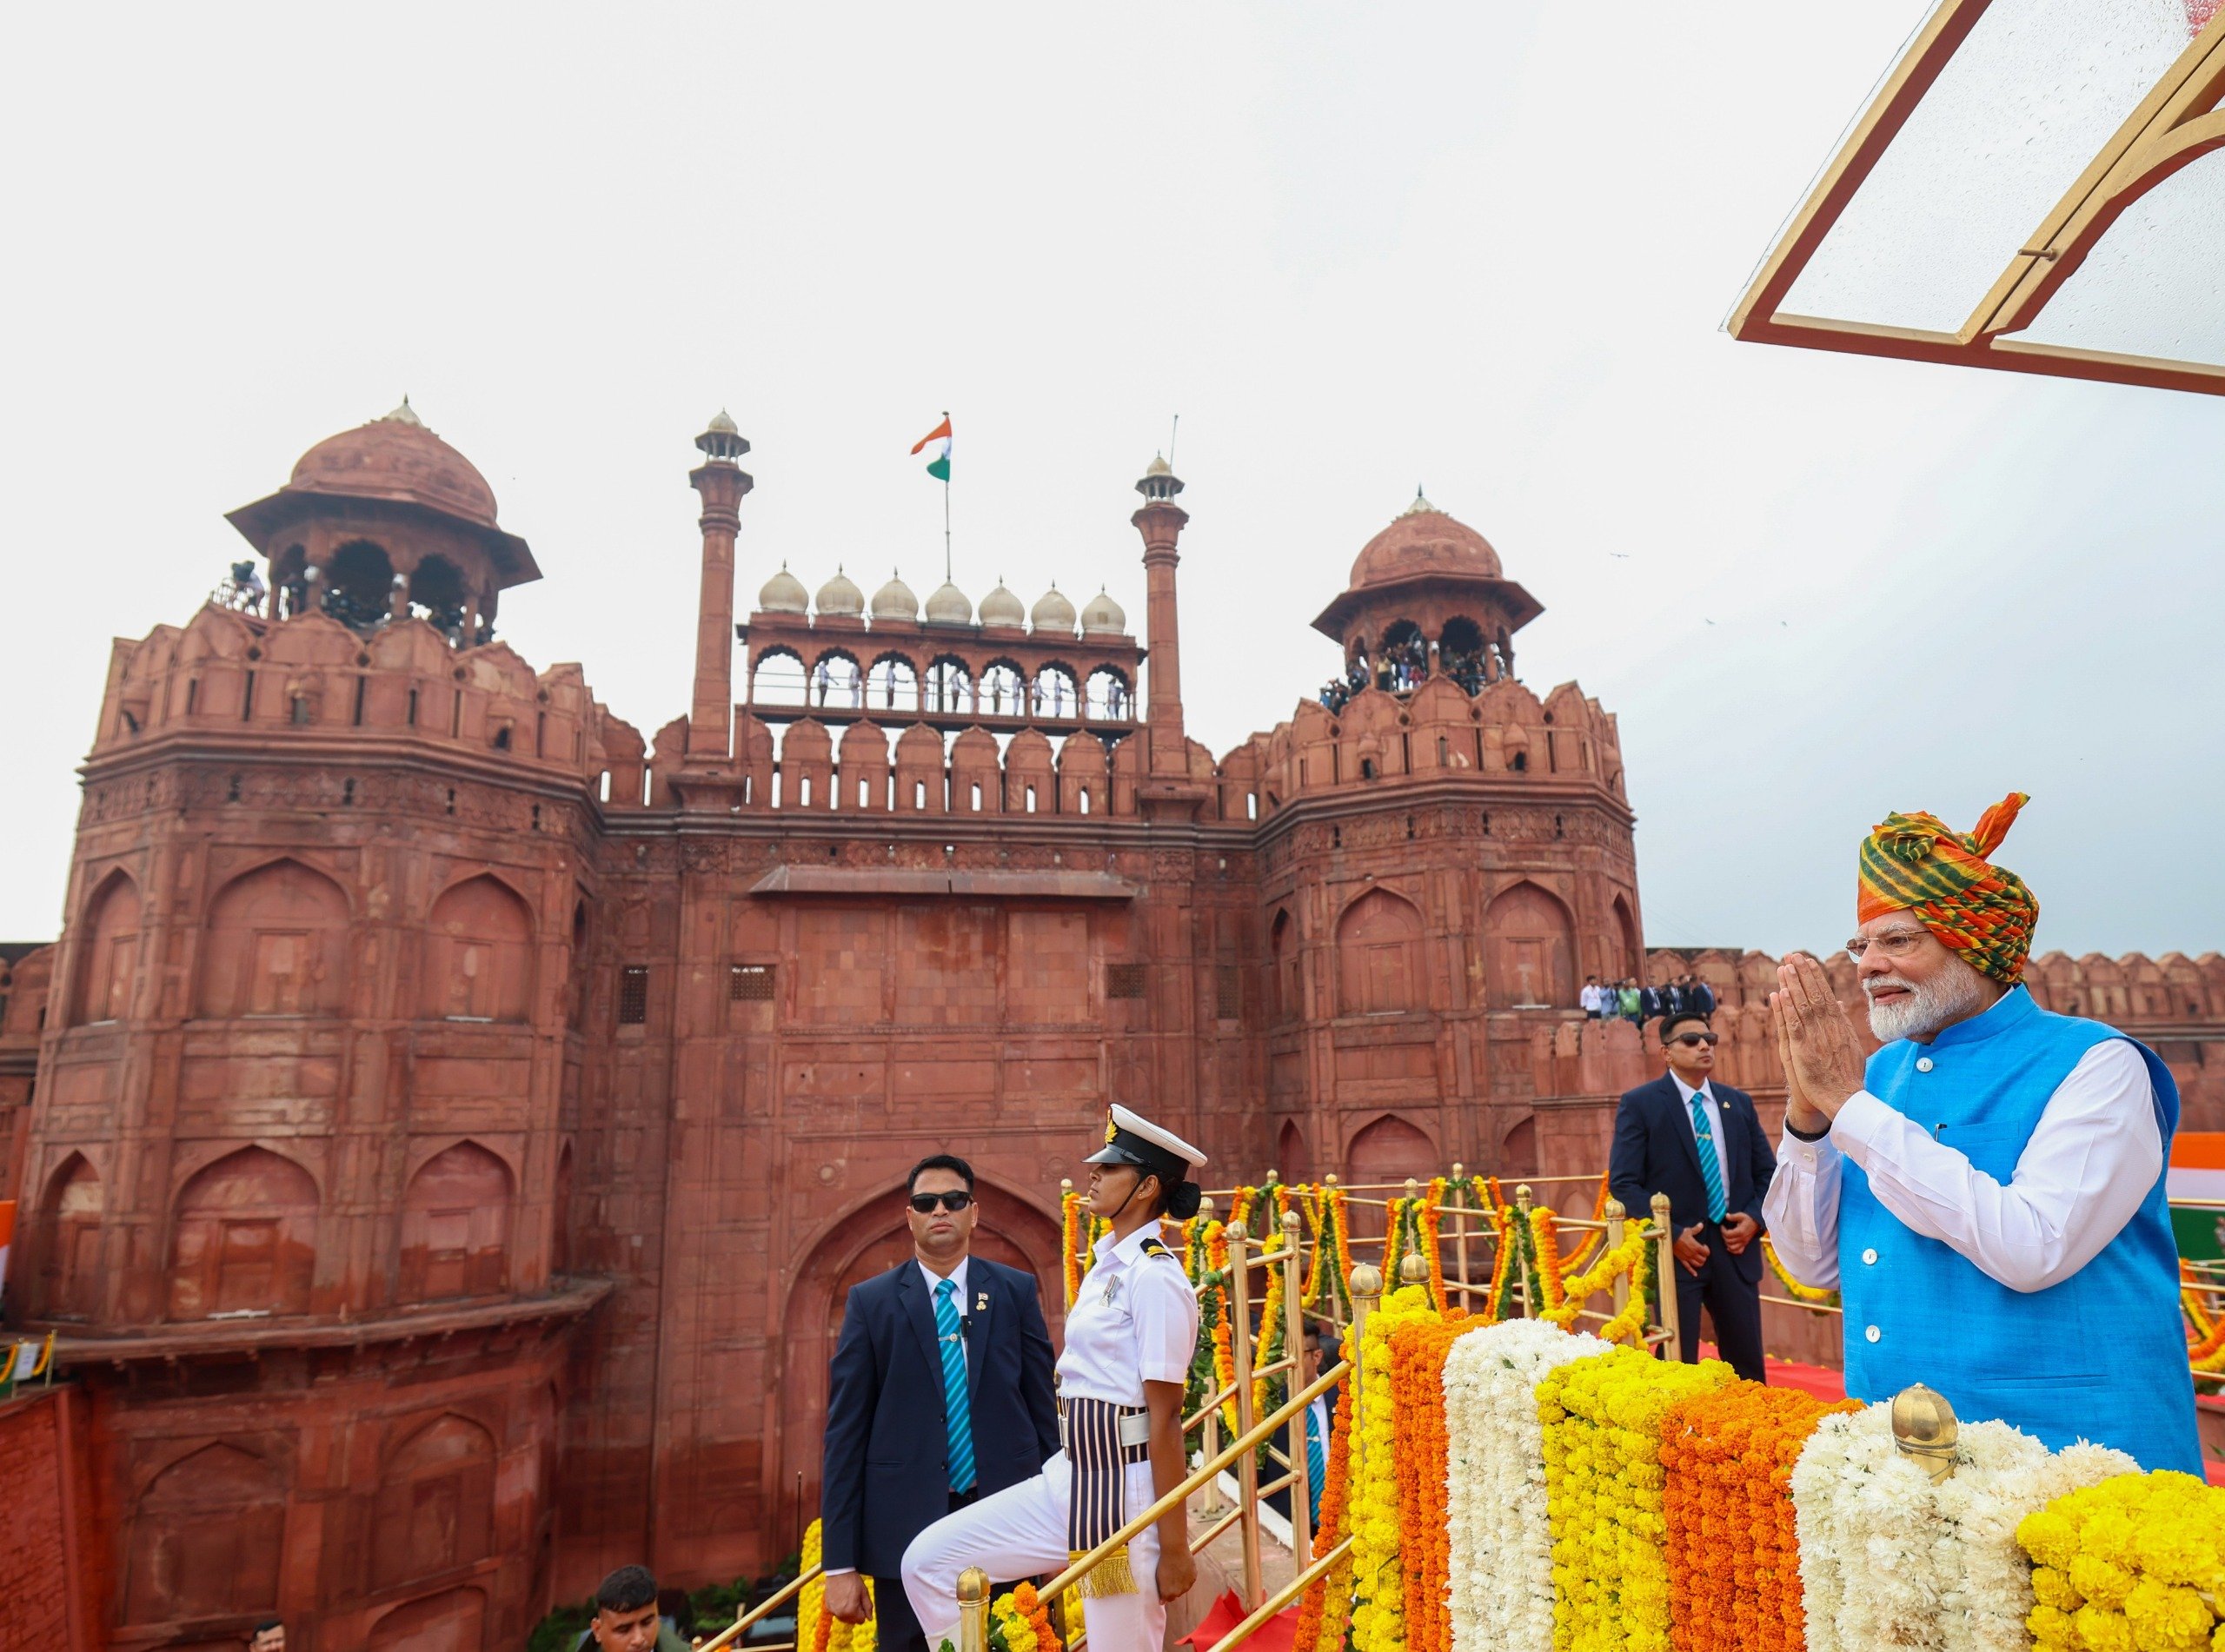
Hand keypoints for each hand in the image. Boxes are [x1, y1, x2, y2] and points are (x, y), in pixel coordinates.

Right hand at [824, 1573, 873, 1625]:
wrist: (838, 1571)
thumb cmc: (852, 1580)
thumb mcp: (864, 1592)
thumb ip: (868, 1607)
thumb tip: (870, 1618)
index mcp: (851, 1611)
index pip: (861, 1620)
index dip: (863, 1611)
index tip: (861, 1602)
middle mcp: (841, 1614)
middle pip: (852, 1621)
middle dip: (855, 1613)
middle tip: (855, 1599)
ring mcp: (833, 1610)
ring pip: (844, 1618)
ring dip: (847, 1612)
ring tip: (848, 1598)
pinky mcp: (828, 1606)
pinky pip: (836, 1613)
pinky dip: (839, 1609)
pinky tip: (841, 1598)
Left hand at [1156, 1544, 1197, 1603]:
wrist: (1174, 1550)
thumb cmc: (1164, 1563)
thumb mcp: (1159, 1578)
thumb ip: (1162, 1591)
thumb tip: (1162, 1602)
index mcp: (1169, 1593)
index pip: (1168, 1599)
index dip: (1166, 1592)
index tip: (1166, 1586)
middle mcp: (1179, 1592)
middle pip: (1177, 1593)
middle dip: (1174, 1588)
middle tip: (1171, 1577)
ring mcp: (1187, 1585)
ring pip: (1184, 1587)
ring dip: (1181, 1583)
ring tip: (1177, 1571)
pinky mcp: (1194, 1578)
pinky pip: (1190, 1580)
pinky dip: (1187, 1577)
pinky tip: (1183, 1569)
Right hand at [1674, 1223, 1709, 1275]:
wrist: (1670, 1237)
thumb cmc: (1680, 1233)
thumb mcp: (1689, 1230)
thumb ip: (1697, 1229)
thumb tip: (1701, 1224)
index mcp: (1696, 1247)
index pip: (1706, 1252)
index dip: (1707, 1250)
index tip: (1704, 1246)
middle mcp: (1693, 1254)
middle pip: (1703, 1259)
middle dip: (1704, 1257)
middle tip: (1702, 1253)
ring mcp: (1688, 1257)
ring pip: (1697, 1264)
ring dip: (1700, 1263)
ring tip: (1699, 1260)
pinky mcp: (1682, 1259)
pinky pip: (1688, 1267)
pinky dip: (1692, 1271)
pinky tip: (1695, 1274)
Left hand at [1720, 1212, 1757, 1254]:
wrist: (1757, 1223)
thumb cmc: (1748, 1219)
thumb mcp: (1741, 1215)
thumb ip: (1733, 1216)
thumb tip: (1726, 1216)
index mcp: (1741, 1231)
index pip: (1728, 1234)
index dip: (1722, 1230)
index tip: (1722, 1226)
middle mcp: (1742, 1239)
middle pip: (1728, 1241)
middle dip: (1723, 1236)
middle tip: (1723, 1230)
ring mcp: (1744, 1242)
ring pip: (1732, 1248)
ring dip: (1727, 1243)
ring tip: (1726, 1237)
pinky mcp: (1745, 1244)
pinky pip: (1738, 1251)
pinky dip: (1733, 1250)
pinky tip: (1729, 1246)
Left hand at [1771, 953, 1865, 1119]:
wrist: (1845, 1098)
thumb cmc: (1847, 1075)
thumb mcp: (1850, 1045)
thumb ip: (1842, 1023)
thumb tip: (1839, 1004)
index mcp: (1840, 1026)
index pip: (1826, 996)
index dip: (1816, 978)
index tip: (1808, 962)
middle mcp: (1829, 1028)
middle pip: (1815, 995)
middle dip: (1803, 974)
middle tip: (1793, 955)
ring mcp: (1816, 1038)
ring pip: (1803, 1005)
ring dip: (1794, 984)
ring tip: (1784, 966)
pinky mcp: (1803, 1049)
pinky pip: (1794, 1024)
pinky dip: (1788, 1008)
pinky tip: (1782, 993)